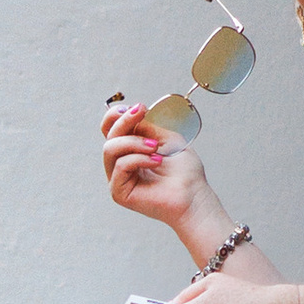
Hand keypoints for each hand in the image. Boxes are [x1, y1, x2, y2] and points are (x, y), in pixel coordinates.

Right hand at [101, 100, 208, 234]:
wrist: (194, 196)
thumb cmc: (185, 173)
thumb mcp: (166, 139)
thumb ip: (146, 127)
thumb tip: (130, 114)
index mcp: (130, 151)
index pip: (110, 130)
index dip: (116, 115)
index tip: (135, 107)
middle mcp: (120, 164)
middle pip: (109, 136)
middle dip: (124, 121)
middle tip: (142, 112)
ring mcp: (118, 178)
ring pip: (110, 149)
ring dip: (134, 142)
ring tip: (155, 147)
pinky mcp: (119, 192)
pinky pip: (120, 165)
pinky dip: (138, 159)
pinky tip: (156, 161)